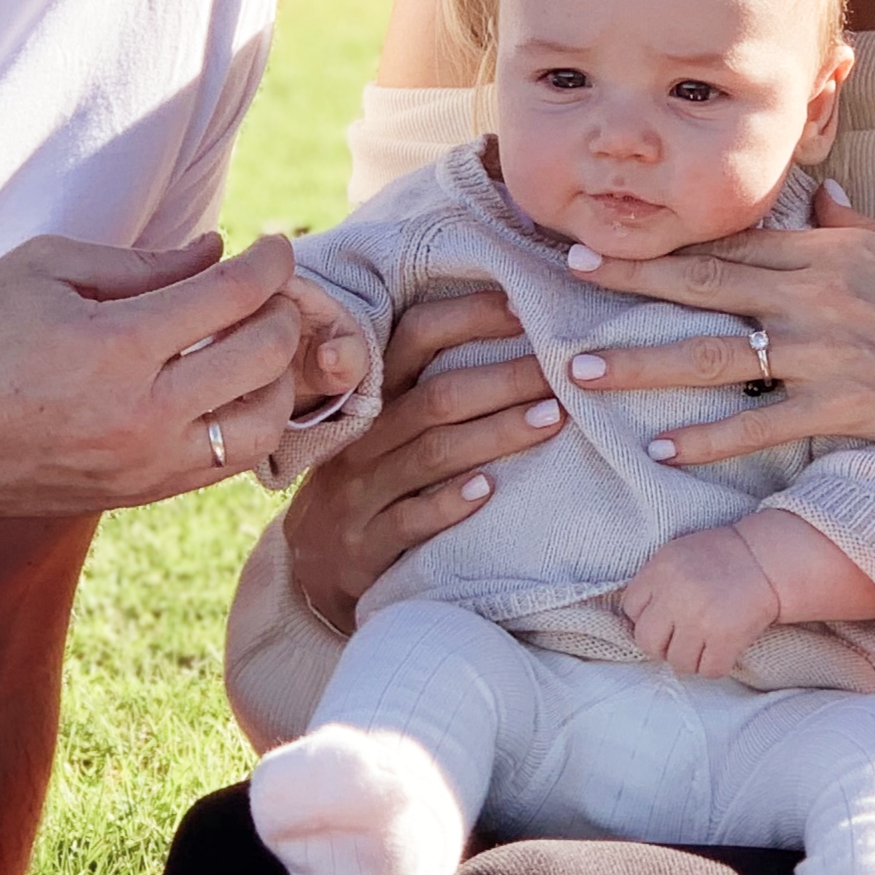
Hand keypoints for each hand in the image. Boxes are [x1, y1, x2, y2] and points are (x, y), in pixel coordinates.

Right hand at [0, 232, 301, 524]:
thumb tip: (215, 250)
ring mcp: (147, 464)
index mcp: (118, 346)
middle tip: (272, 287)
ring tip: (259, 341)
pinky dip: (247, 420)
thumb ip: (141, 262)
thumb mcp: (43, 269)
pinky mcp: (142, 495)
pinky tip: (230, 386)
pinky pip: (227, 463)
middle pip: (264, 358)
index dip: (270, 261)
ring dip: (278, 377)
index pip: (233, 296)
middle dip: (285, 311)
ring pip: (262, 426)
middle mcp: (144, 414)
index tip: (276, 242)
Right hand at [280, 290, 565, 633]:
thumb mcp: (382, 430)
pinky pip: (409, 522)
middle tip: (560, 369)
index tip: (522, 305)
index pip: (413, 339)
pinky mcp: (366, 550)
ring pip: (431, 455)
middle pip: (436, 399)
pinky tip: (490, 491)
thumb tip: (519, 331)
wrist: (314, 568)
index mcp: (371, 400)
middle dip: (503, 379)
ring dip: (495, 434)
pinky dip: (449, 504)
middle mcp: (362, 441)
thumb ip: (430, 387)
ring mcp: (359, 496)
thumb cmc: (370, 483)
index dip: (467, 317)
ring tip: (551, 419)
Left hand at [569, 189, 874, 480]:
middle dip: (629, 283)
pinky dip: (711, 437)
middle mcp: (815, 295)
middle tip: (566, 280)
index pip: (727, 242)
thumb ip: (855, 227)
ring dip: (643, 366)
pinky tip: (665, 449)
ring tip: (583, 376)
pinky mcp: (844, 405)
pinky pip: (762, 422)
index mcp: (826, 252)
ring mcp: (826, 351)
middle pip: (703, 286)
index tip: (607, 236)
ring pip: (715, 354)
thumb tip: (819, 199)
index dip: (661, 241)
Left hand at [617, 524, 780, 677]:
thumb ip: (655, 582)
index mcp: (661, 569)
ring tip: (704, 643)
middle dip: (661, 645)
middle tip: (680, 638)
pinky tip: (722, 650)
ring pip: (677, 661)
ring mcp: (700, 618)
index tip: (662, 617)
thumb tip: (638, 618)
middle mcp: (676, 595)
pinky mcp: (725, 637)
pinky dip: (715, 666)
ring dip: (690, 658)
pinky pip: (708, 670)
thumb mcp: (678, 555)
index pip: (630, 608)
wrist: (766, 559)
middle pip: (646, 641)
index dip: (646, 616)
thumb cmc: (722, 557)